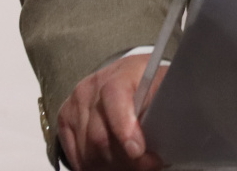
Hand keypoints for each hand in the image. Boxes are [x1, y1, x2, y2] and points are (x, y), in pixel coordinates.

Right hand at [57, 54, 166, 170]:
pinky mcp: (65, 118)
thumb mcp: (163, 86)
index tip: (137, 150)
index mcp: (121, 74)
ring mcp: (76, 103)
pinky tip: (114, 164)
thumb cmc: (149, 83)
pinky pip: (76, 156)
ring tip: (133, 165)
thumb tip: (171, 128)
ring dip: (112, 166)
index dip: (124, 127)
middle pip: (101, 136)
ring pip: (88, 151)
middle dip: (126, 159)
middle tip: (148, 164)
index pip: (115, 98)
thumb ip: (164, 104)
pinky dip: (95, 166)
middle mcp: (93, 87)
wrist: (128, 75)